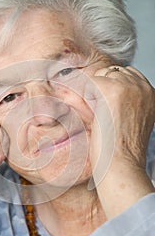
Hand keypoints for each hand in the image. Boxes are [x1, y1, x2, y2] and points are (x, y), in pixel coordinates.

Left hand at [87, 66, 154, 217]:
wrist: (121, 163)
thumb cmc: (122, 149)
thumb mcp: (133, 120)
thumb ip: (127, 102)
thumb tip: (107, 94)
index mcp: (150, 93)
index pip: (125, 74)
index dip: (111, 87)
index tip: (106, 107)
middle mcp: (142, 86)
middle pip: (111, 71)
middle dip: (101, 88)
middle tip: (103, 114)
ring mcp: (128, 86)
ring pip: (100, 75)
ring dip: (94, 93)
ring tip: (100, 116)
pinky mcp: (112, 89)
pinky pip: (89, 83)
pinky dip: (86, 98)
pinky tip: (95, 116)